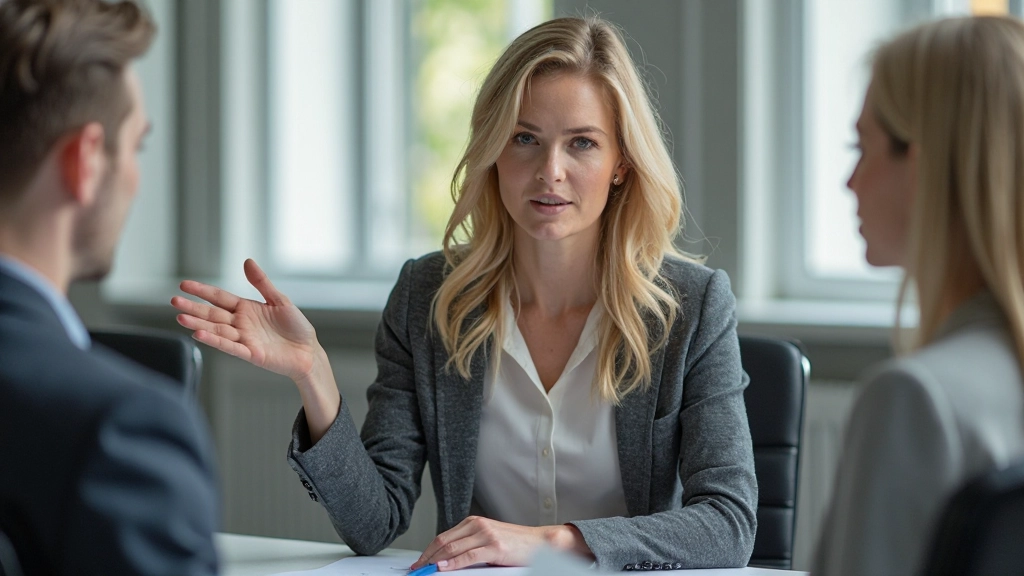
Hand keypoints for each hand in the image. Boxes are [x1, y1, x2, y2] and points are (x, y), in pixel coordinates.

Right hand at [171, 259, 319, 382]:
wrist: (308, 351)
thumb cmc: (296, 327)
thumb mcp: (279, 300)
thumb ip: (262, 283)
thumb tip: (247, 261)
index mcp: (246, 309)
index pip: (219, 298)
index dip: (202, 291)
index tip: (184, 285)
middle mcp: (241, 324)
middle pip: (212, 314)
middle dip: (193, 307)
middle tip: (174, 301)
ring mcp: (244, 339)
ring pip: (217, 330)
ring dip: (199, 324)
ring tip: (181, 318)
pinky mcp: (251, 353)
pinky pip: (230, 346)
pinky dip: (215, 341)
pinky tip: (200, 334)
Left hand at [411, 516, 592, 571]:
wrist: (539, 542)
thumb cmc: (514, 544)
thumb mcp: (488, 540)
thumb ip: (469, 545)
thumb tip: (446, 560)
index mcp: (474, 522)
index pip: (443, 536)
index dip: (428, 550)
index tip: (418, 562)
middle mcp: (478, 525)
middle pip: (444, 541)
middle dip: (427, 557)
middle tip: (416, 569)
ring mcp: (486, 534)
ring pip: (453, 548)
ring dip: (435, 561)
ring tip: (424, 571)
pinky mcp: (495, 546)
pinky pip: (468, 555)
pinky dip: (453, 563)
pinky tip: (443, 568)